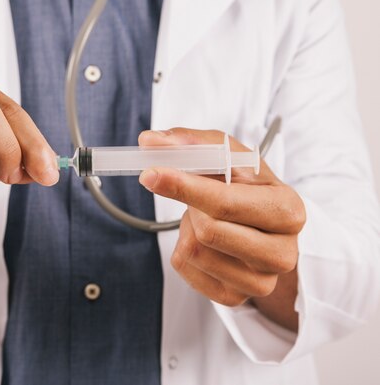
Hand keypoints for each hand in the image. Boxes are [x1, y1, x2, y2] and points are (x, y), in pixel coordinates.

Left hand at [138, 128, 304, 316]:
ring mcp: (261, 282)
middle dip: (192, 208)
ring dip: (188, 228)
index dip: (184, 186)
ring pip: (193, 251)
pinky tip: (204, 241)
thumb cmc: (246, 187)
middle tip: (195, 198)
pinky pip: (185, 267)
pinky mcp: (235, 297)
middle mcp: (283, 253)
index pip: (225, 202)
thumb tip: (149, 141)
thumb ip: (192, 143)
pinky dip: (183, 248)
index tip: (151, 174)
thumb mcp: (229, 156)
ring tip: (207, 218)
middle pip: (208, 231)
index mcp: (288, 210)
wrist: (264, 227)